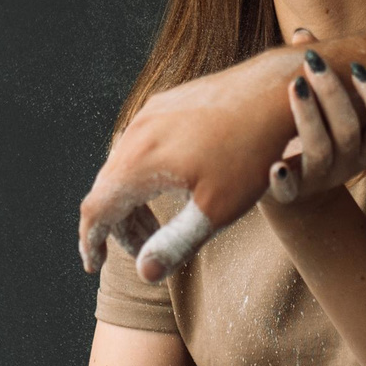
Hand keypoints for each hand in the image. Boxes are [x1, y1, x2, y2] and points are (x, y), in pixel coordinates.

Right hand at [79, 51, 299, 275]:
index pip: (97, 210)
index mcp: (139, 163)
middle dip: (117, 226)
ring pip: (123, 165)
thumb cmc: (251, 153)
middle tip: (143, 251)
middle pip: (106, 189)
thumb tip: (144, 274)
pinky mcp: (167, 103)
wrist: (274, 91)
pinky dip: (142, 175)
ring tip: (157, 226)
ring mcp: (150, 114)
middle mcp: (136, 134)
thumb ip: (176, 244)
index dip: (91, 241)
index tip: (96, 266)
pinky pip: (139, 145)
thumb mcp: (216, 209)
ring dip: (131, 201)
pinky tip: (170, 187)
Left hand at [268, 44, 365, 205]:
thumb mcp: (321, 108)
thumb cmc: (313, 135)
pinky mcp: (291, 195)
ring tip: (294, 86)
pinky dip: (282, 180)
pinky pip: (290, 191)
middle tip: (314, 61)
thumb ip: (317, 74)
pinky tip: (274, 165)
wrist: (292, 192)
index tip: (358, 66)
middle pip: (349, 131)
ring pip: (320, 152)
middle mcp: (349, 165)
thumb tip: (303, 34)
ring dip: (308, 117)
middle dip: (333, 94)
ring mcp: (321, 181)